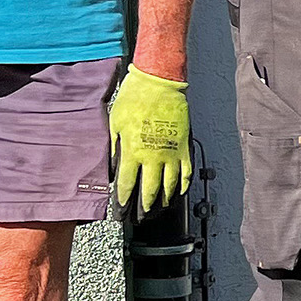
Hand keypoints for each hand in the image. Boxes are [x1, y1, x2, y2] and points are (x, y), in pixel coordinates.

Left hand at [110, 67, 191, 216]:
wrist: (159, 84)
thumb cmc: (134, 99)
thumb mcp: (114, 123)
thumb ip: (115, 147)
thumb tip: (115, 166)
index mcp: (133, 151)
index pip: (127, 185)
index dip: (124, 200)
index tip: (121, 210)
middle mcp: (153, 157)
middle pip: (150, 191)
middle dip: (143, 207)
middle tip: (140, 217)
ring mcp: (171, 153)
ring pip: (169, 186)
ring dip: (163, 200)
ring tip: (159, 209)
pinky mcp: (183, 146)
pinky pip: (186, 172)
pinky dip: (182, 186)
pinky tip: (178, 192)